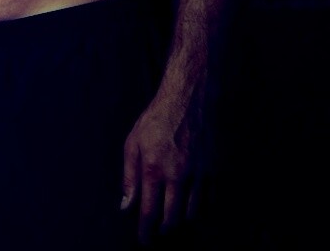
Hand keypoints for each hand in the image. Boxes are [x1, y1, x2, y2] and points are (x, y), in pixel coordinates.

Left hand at [120, 86, 209, 243]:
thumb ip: (129, 178)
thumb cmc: (155, 121)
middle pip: (172, 220)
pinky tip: (188, 208)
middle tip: (156, 232)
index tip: (143, 242)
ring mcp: (199, 176)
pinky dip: (198, 211)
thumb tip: (125, 206)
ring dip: (180, 222)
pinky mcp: (213, 173)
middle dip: (163, 231)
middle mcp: (178, 176)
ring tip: (170, 220)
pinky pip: (208, 204)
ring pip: (192, 215)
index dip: (146, 232)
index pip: (149, 212)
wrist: (187, 101)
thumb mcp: (132, 143)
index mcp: (154, 168)